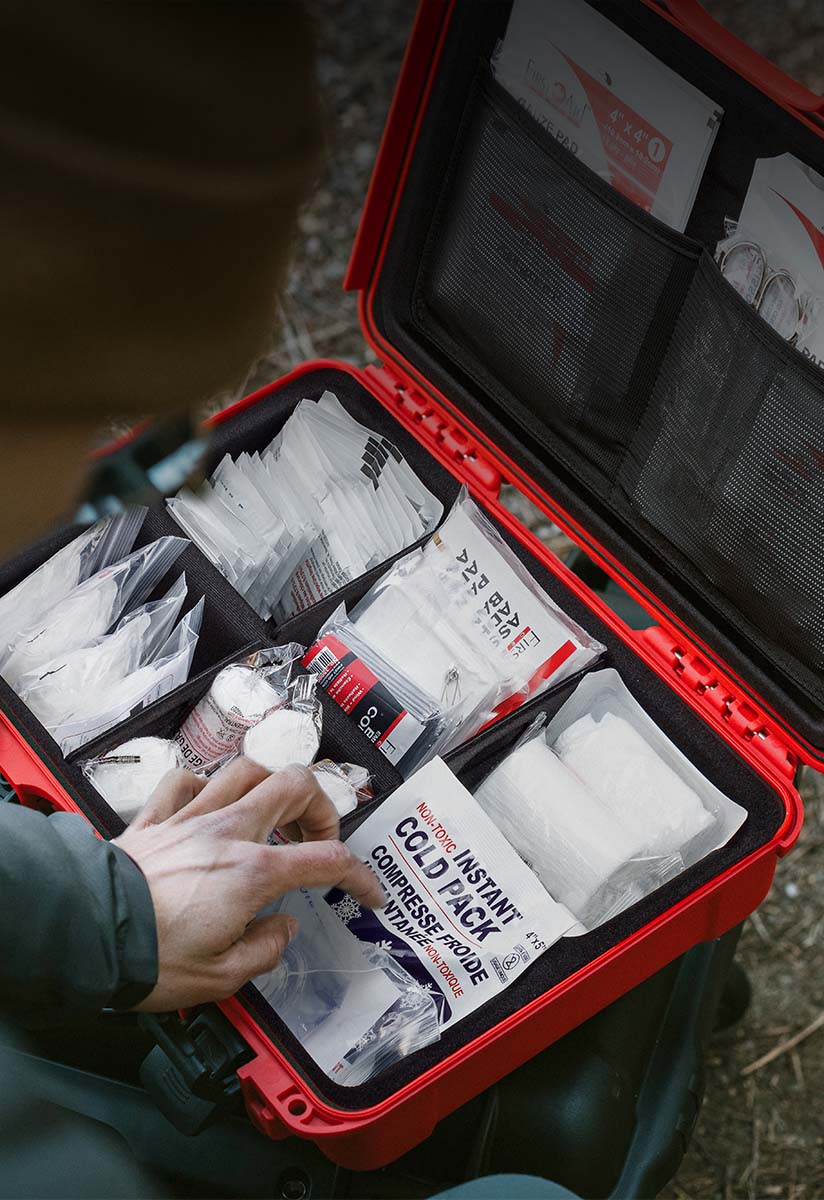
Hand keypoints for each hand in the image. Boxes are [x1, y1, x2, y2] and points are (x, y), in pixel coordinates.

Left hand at [113, 758, 384, 1010]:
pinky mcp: (155, 819)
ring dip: (269, 785)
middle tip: (316, 838)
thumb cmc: (151, 958)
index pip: (328, 860)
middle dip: (319, 805)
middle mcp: (228, 833)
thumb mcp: (223, 977)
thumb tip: (282, 929)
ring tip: (272, 815)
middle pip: (293, 783)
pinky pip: (184, 781)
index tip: (367, 893)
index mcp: (254, 872)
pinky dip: (204, 786)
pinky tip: (209, 806)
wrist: (88, 934)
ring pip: (245, 770)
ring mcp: (191, 818)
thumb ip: (265, 949)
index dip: (359, 875)